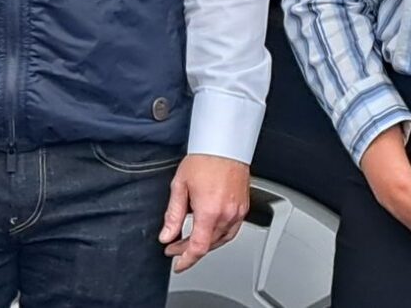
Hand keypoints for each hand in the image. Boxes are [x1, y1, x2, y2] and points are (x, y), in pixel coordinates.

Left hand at [160, 154, 250, 272]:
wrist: (224, 146)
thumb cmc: (204, 160)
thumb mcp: (179, 186)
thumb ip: (173, 215)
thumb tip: (166, 235)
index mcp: (209, 211)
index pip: (198, 248)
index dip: (186, 260)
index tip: (177, 264)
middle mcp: (227, 215)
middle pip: (208, 245)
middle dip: (189, 250)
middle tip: (174, 247)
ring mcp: (237, 213)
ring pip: (221, 240)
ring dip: (204, 244)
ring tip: (189, 240)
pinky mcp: (243, 209)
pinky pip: (231, 231)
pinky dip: (218, 236)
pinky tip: (208, 231)